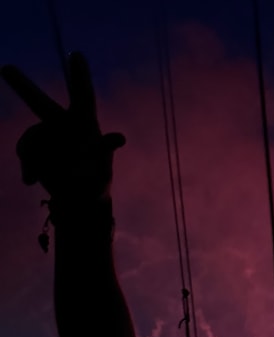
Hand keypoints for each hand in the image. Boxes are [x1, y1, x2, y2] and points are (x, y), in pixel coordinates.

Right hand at [1, 52, 124, 201]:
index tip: (76, 54)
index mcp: (85, 125)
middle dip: (23, 87)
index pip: (83, 96)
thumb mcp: (102, 170)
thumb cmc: (95, 182)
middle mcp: (63, 126)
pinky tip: (32, 181)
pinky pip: (26, 153)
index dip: (80, 76)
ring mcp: (46, 137)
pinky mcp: (34, 150)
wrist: (77, 200)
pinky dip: (29, 167)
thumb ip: (106, 150)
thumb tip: (119, 137)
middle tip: (5, 68)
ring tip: (49, 177)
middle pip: (40, 104)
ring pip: (31, 140)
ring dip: (36, 159)